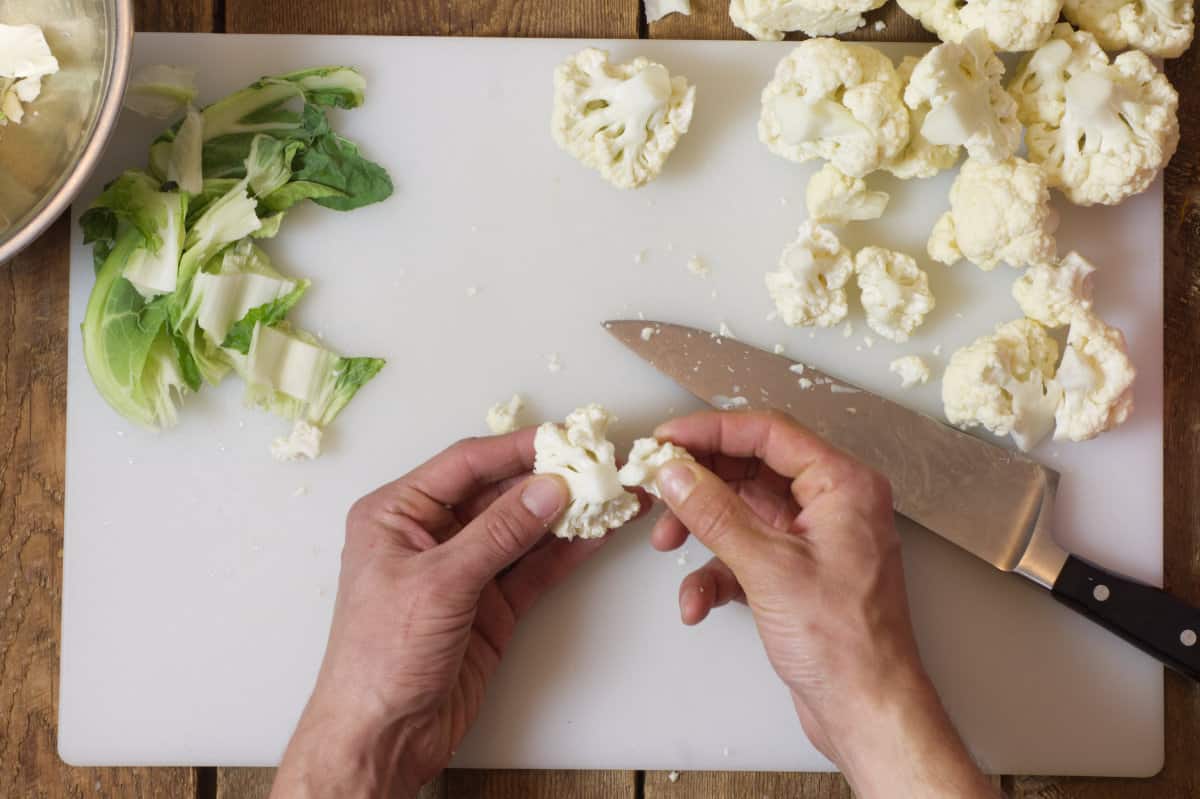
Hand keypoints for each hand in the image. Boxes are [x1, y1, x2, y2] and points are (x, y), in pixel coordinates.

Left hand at [271, 430, 602, 798]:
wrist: (381, 737)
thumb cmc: (381, 657)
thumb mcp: (440, 583)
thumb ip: (498, 533)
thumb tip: (548, 489)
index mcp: (397, 514)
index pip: (465, 465)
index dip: (516, 449)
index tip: (562, 438)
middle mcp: (430, 535)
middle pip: (498, 493)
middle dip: (548, 480)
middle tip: (597, 464)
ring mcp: (464, 571)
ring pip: (522, 530)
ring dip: (565, 514)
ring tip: (610, 494)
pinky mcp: (490, 606)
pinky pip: (532, 568)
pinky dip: (564, 552)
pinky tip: (595, 534)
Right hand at [650, 411, 996, 798]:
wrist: (867, 710)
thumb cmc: (845, 644)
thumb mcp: (767, 568)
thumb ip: (714, 513)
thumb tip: (675, 472)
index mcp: (843, 485)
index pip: (768, 433)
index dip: (710, 430)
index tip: (666, 438)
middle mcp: (833, 504)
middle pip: (751, 468)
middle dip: (699, 484)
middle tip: (657, 487)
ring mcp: (814, 539)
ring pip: (743, 511)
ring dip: (701, 528)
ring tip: (666, 544)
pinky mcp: (798, 572)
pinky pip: (746, 552)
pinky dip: (716, 572)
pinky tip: (698, 602)